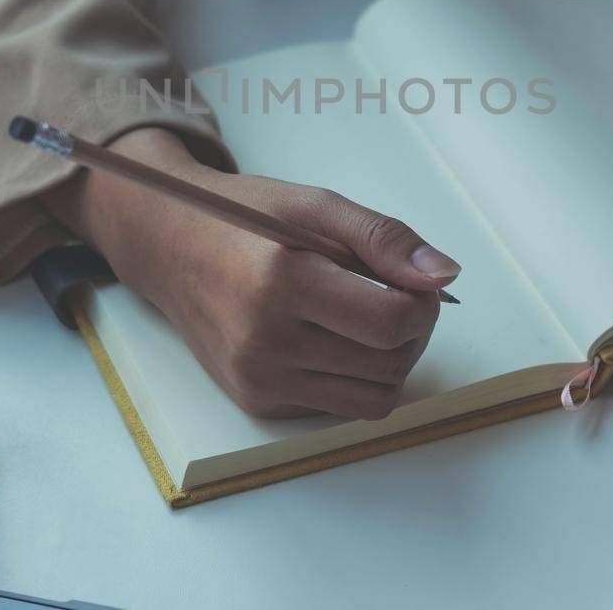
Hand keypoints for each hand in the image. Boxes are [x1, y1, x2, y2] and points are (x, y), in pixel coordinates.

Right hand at [50, 128, 459, 419]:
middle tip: (396, 296)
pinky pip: (339, 407)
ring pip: (373, 398)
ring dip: (390, 361)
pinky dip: (354, 377)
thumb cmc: (243, 218)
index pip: (391, 323)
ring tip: (370, 318)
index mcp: (281, 282)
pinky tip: (334, 337)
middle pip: (390, 364)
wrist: (168, 248)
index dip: (423, 305)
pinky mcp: (256, 401)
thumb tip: (444, 275)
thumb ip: (383, 238)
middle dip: (413, 332)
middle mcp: (265, 342)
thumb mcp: (314, 205)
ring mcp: (258, 379)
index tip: (415, 283)